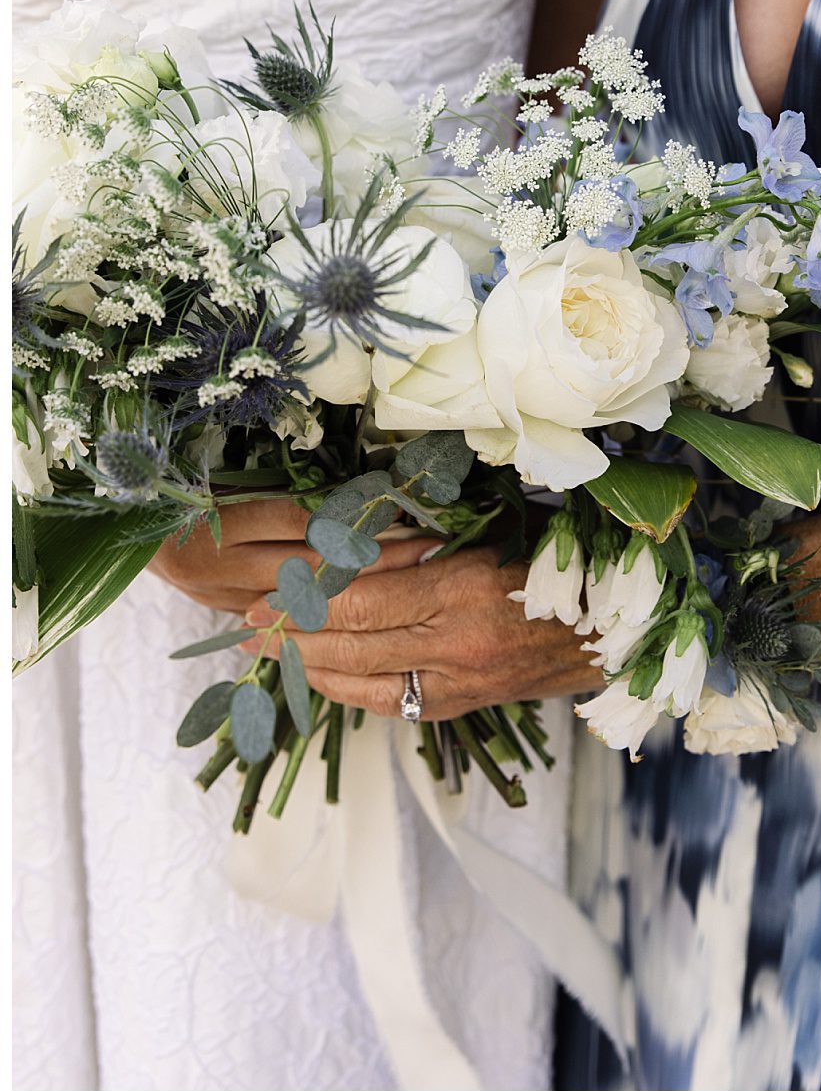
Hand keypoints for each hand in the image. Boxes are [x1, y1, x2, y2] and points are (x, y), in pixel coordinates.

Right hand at [152, 498, 437, 615]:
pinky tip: (370, 606)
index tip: (408, 508)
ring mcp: (215, 594)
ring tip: (412, 576)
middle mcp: (216, 562)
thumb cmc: (185, 479)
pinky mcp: (219, 612)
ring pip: (301, 600)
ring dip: (360, 590)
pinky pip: (281, 618)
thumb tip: (363, 489)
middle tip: (428, 547)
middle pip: (311, 566)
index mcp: (218, 516)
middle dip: (376, 559)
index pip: (304, 520)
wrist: (123, 520)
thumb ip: (288, 488)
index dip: (359, 515)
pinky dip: (326, 610)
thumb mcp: (232, 472)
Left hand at [244, 545, 603, 720]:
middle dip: (291, 637)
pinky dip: (349, 690)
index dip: (305, 602)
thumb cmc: (561, 566)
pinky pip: (392, 703)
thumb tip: (351, 546)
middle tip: (244, 626)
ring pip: (364, 683)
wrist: (618, 630)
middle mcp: (459, 644)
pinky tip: (322, 676)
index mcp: (466, 590)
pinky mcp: (466, 704)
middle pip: (352, 645)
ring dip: (308, 668)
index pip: (363, 602)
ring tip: (268, 653)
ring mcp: (462, 682)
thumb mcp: (496, 536)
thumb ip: (428, 546)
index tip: (265, 593)